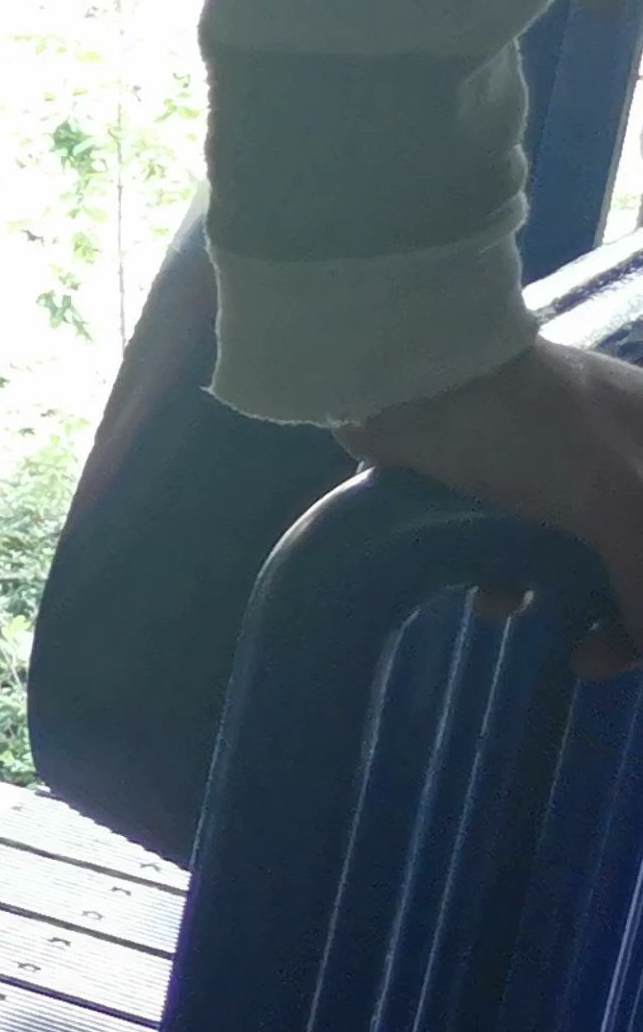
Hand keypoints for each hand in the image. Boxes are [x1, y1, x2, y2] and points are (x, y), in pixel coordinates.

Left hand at [342, 339, 642, 671]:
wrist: (411, 372)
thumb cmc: (529, 428)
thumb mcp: (613, 498)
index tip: (635, 640)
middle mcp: (617, 451)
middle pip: (629, 549)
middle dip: (615, 609)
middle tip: (588, 659)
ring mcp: (551, 462)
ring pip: (572, 549)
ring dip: (554, 595)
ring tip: (517, 618)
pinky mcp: (487, 476)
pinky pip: (511, 541)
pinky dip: (503, 574)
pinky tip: (487, 597)